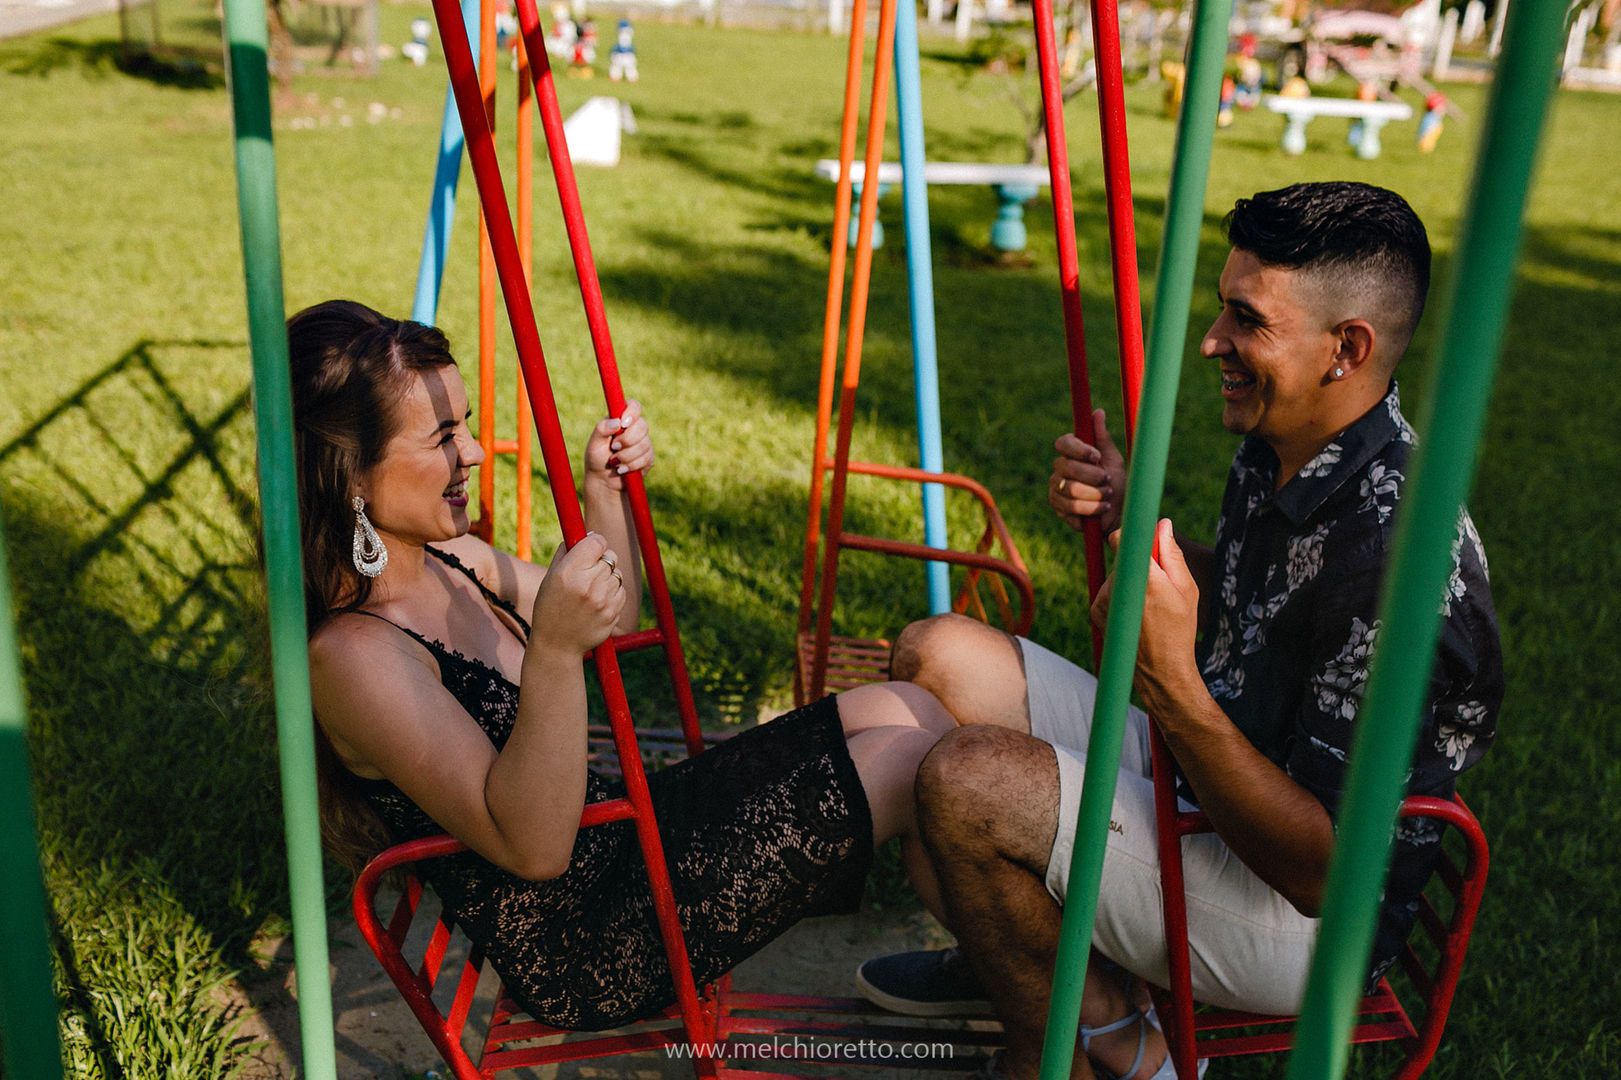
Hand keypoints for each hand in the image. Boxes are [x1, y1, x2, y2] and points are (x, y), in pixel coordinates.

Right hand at [528, 532, 625, 655]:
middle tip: (590, 570)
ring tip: (592, 590)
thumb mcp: (550, 577)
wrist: (557, 645)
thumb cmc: (550, 607)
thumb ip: (567, 552)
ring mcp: (603, 600)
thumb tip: (586, 533)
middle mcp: (588, 584)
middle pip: (610, 556)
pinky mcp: (613, 613)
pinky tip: (597, 602)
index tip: (592, 547)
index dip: (595, 542)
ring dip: (608, 577)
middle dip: (602, 559)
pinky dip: (613, 593)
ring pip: (618, 574)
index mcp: (569, 572)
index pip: (596, 542)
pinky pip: (621, 591)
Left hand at [583, 399, 653, 492]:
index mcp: (621, 420)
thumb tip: (616, 422)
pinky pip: (646, 458)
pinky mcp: (648, 457)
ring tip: (614, 462)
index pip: (634, 406)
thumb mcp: (593, 444)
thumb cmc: (596, 459)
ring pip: (644, 444)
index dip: (632, 412)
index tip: (623, 424)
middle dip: (627, 440)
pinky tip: (622, 469)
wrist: (603, 481)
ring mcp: (644, 443)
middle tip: (614, 447)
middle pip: (642, 426)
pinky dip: (632, 465)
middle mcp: (634, 429)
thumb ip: (601, 429)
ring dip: (626, 456)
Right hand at [1050, 409, 1124, 535]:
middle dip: (1093, 476)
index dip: (1079, 449)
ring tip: (1108, 496)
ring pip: (1071, 489)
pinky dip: (1092, 509)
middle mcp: (1059, 468)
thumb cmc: (1115, 483)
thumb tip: (1098, 412)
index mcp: (1071, 453)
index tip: (1096, 456)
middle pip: (1068, 467)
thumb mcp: (1113, 460)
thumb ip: (1102, 438)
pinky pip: (1072, 507)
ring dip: (1095, 494)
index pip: (1063, 443)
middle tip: (1108, 481)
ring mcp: (1056, 488)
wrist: (1117, 513)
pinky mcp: (1057, 507)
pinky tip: (1102, 509)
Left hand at [1089, 520, 1203, 716]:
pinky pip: (1108, 589)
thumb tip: (1162, 524)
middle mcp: (1117, 587)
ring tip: (1149, 604)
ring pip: (1116, 574)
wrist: (1161, 670)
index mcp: (1144, 579)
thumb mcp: (1186, 589)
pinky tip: (1136, 614)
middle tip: (1159, 582)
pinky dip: (1121, 594)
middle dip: (1139, 562)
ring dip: (1130, 580)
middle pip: (1123, 557)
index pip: (1122, 538)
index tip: (1145, 539)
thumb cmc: (1179, 628)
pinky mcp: (1095, 609)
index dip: (1132, 535)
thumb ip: (1172, 554)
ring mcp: (1103, 599)